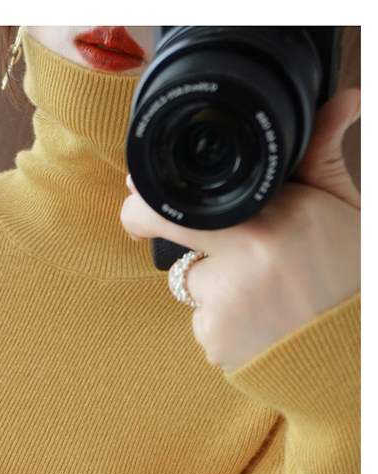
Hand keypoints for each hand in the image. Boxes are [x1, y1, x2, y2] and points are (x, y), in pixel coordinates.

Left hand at [120, 90, 360, 370]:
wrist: (357, 353)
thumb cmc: (352, 280)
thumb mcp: (346, 212)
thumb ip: (322, 160)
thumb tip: (344, 99)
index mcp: (280, 213)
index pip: (191, 196)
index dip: (153, 197)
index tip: (137, 193)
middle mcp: (250, 254)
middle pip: (170, 234)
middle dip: (157, 229)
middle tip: (149, 228)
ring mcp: (229, 302)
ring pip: (191, 284)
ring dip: (212, 287)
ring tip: (262, 295)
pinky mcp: (217, 342)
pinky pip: (203, 325)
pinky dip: (222, 327)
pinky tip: (259, 326)